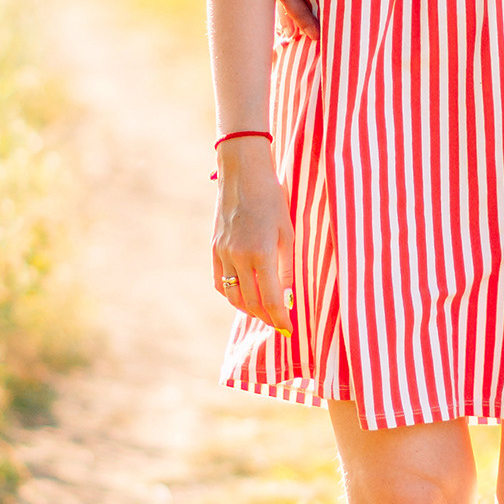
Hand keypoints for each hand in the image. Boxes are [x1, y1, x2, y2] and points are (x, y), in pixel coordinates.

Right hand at [212, 139, 294, 325]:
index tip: (289, 329)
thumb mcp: (288, 232)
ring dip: (247, 309)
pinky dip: (231, 294)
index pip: (271, 299)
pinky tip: (243, 295)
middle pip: (250, 302)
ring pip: (232, 296)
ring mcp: (223, 253)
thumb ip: (287, 266)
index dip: (280, 318)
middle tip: (278, 323)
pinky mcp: (214, 249)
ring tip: (263, 312)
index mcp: (261, 253)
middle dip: (266, 317)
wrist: (243, 174)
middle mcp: (239, 257)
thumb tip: (288, 295)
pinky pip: (220, 281)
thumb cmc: (273, 199)